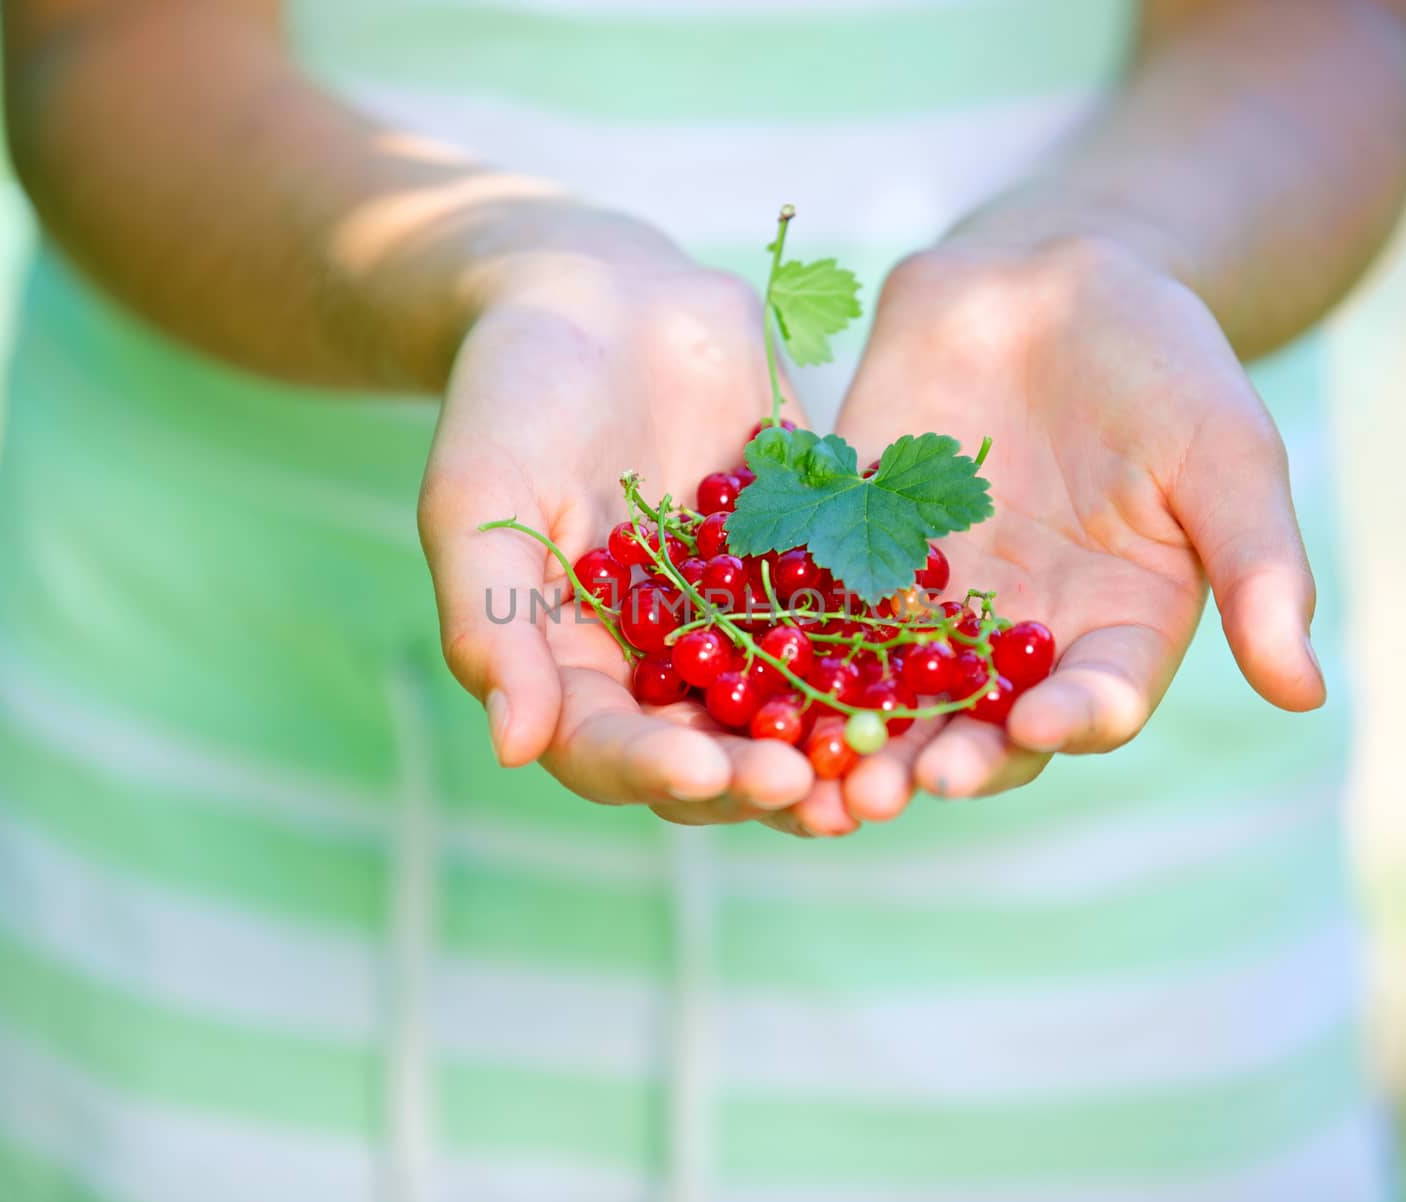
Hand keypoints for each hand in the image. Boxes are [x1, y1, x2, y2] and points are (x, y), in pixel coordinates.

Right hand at [418, 208, 840, 830]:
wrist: (605, 296)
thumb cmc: (515, 393)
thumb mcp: (477, 496)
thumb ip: (490, 620)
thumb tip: (518, 748)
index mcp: (571, 666)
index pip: (606, 748)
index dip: (654, 768)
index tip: (706, 769)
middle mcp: (658, 664)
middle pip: (708, 752)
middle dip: (756, 779)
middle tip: (809, 792)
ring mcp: (738, 622)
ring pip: (787, 709)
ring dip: (830, 748)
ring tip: (876, 775)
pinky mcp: (806, 569)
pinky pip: (849, 623)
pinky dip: (883, 656)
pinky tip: (928, 672)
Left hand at [832, 236, 1325, 818]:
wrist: (1053, 282)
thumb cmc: (1163, 363)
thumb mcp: (1227, 451)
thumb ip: (1259, 564)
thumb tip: (1305, 692)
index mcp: (1115, 630)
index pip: (1095, 700)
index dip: (1070, 721)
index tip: (1039, 730)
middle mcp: (1018, 636)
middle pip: (979, 723)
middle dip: (941, 758)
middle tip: (897, 789)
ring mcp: (931, 600)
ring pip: (888, 687)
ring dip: (853, 732)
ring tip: (821, 769)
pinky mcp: (856, 549)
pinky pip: (819, 604)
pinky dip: (789, 641)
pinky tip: (751, 668)